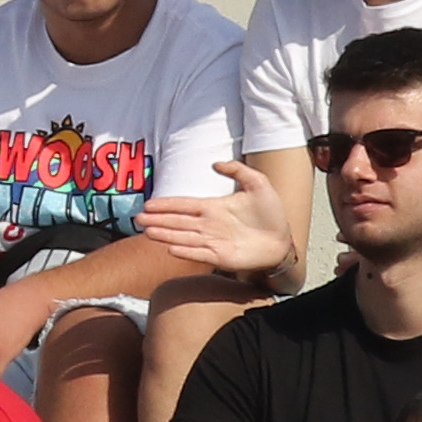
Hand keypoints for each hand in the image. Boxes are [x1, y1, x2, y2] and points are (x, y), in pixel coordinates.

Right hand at [143, 159, 295, 278]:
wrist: (284, 240)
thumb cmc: (272, 213)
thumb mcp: (258, 184)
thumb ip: (238, 170)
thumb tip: (215, 163)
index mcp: (213, 208)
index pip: (184, 205)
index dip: (166, 205)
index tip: (148, 205)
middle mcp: (209, 225)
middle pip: (178, 222)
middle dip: (157, 221)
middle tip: (138, 220)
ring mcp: (213, 242)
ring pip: (183, 237)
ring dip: (165, 235)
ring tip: (148, 232)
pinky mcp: (222, 258)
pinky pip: (199, 254)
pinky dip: (185, 251)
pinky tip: (170, 248)